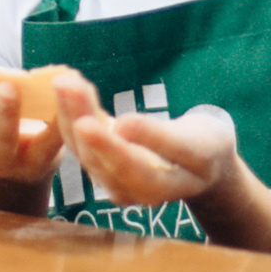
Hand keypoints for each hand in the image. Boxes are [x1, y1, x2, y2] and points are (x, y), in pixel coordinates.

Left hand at [53, 71, 226, 206]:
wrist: (202, 163)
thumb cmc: (206, 148)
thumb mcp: (197, 144)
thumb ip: (161, 138)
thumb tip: (121, 125)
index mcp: (160, 188)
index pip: (131, 168)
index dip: (108, 147)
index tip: (87, 122)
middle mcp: (130, 192)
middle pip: (98, 157)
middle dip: (79, 119)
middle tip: (66, 84)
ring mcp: (112, 181)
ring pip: (82, 149)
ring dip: (69, 113)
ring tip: (63, 80)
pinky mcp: (101, 167)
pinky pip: (80, 142)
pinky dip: (70, 114)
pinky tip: (66, 87)